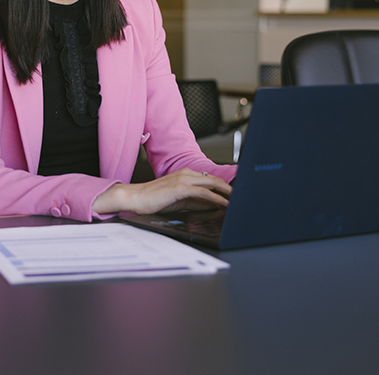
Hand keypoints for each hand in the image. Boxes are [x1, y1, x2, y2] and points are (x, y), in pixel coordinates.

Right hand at [92, 168, 230, 215]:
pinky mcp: (181, 187)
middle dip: (231, 188)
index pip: (211, 179)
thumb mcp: (179, 200)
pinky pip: (204, 193)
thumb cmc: (153, 199)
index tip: (236, 194)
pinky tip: (225, 204)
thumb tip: (213, 205)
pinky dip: (217, 198)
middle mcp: (186, 174)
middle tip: (243, 197)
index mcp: (186, 175)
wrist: (135, 198)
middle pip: (215, 180)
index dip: (225, 186)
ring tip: (239, 201)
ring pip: (213, 184)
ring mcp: (184, 179)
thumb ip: (196, 201)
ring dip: (228, 193)